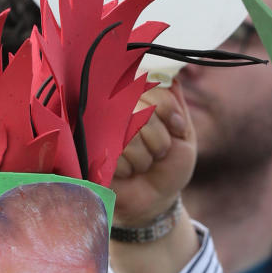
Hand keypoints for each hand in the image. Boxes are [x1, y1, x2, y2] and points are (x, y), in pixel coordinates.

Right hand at [112, 80, 196, 228]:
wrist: (157, 199)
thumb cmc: (168, 164)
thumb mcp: (182, 131)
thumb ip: (174, 101)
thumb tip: (169, 73)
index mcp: (135, 99)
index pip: (148, 83)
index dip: (167, 107)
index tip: (177, 127)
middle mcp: (113, 110)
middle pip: (138, 107)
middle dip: (159, 137)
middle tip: (159, 152)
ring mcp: (98, 130)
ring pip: (129, 130)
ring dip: (146, 156)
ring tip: (143, 165)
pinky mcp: (89, 152)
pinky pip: (115, 151)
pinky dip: (130, 167)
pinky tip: (128, 174)